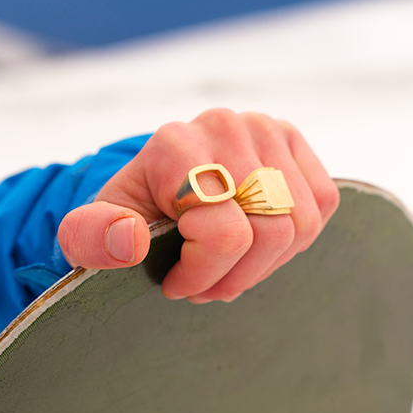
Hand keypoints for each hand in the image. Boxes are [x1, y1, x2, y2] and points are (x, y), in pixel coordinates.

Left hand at [56, 109, 338, 302]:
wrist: (151, 185)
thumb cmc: (126, 217)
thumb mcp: (90, 234)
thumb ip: (92, 238)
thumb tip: (129, 241)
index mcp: (176, 146)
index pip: (225, 235)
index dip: (206, 276)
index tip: (177, 286)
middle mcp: (226, 127)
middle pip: (270, 233)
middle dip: (237, 275)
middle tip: (205, 285)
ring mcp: (266, 129)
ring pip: (300, 225)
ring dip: (266, 262)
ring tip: (228, 265)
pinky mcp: (293, 142)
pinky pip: (321, 205)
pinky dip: (295, 238)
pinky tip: (256, 241)